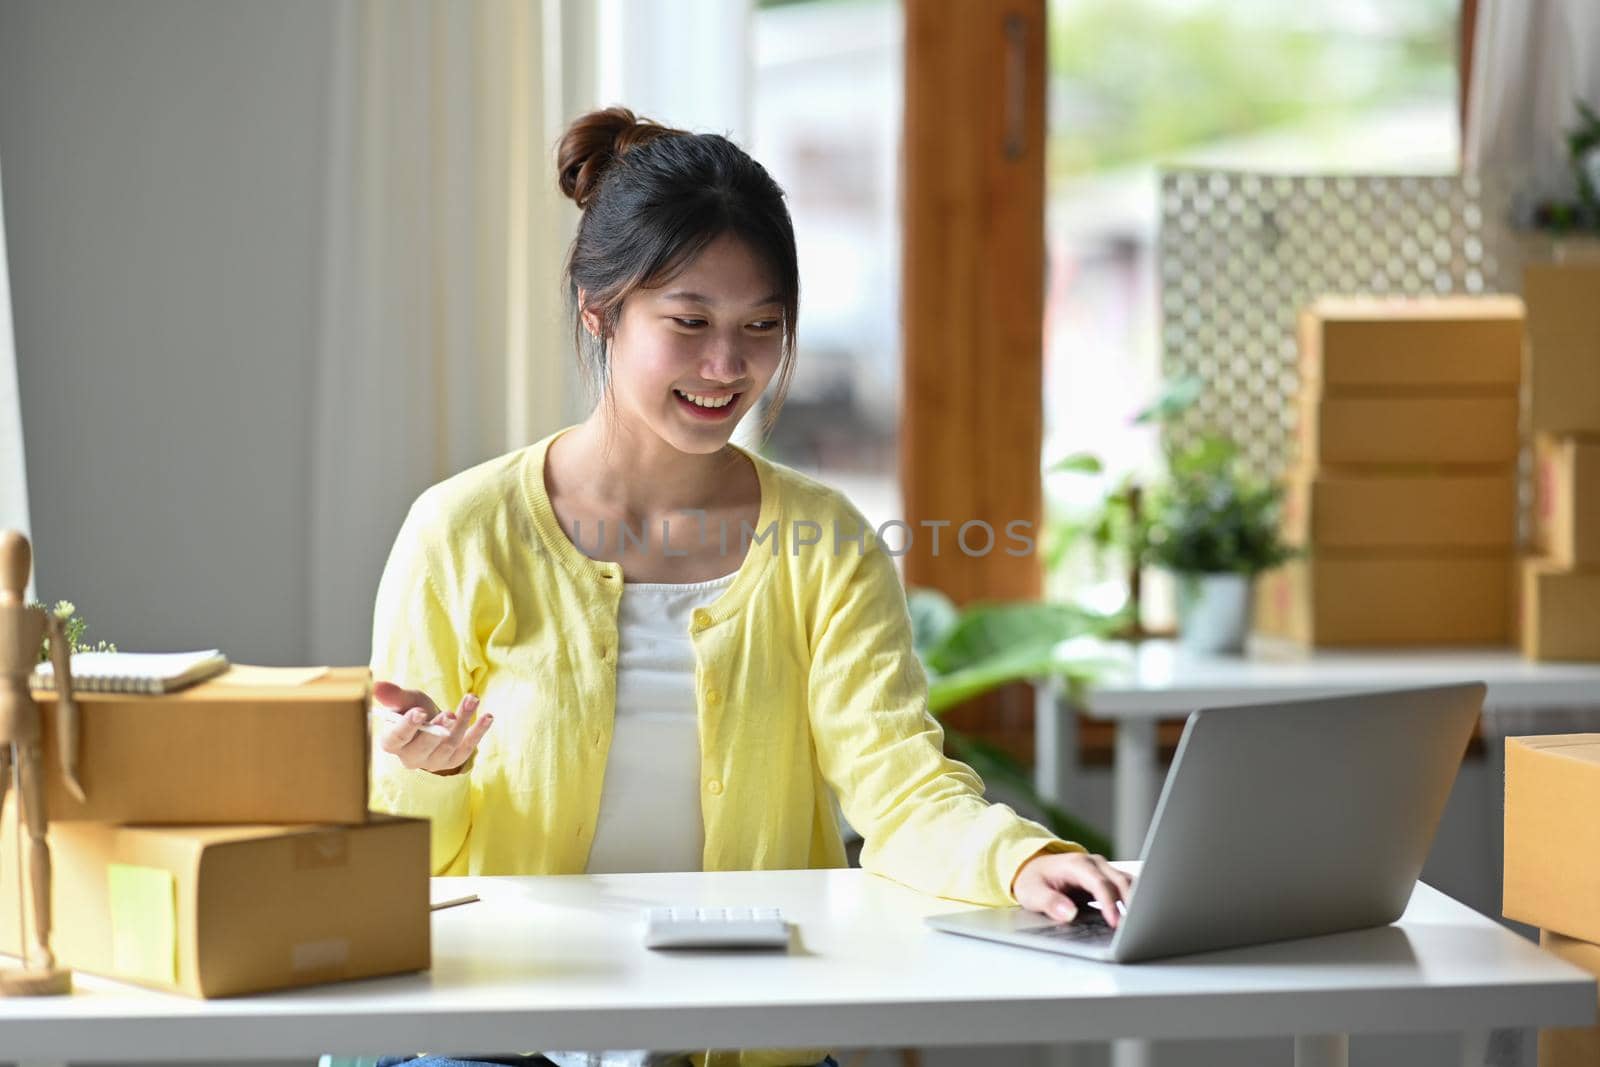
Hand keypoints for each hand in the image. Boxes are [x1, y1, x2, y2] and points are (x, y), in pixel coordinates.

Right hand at [372, 680, 491, 775]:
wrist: (432, 723)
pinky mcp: (454, 760)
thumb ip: (394, 695)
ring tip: (471, 700)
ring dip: (462, 722)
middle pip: (423, 748)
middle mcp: (412, 757)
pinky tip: (487, 717)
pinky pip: (468, 749)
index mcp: (393, 743)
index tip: (419, 712)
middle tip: (448, 715)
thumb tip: (377, 685)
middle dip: (437, 731)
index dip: (407, 726)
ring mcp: (434, 762)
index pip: (397, 738)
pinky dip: (478, 732)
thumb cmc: (414, 711)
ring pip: (449, 745)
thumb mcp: (406, 700)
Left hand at [1012, 850, 1134, 927]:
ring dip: (1136, 902)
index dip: (1109, 903)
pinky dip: (1134, 901)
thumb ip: (1049, 902)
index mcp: (1076, 864)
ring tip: (1141, 926)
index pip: (1100, 884)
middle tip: (1135, 929)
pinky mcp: (1109, 879)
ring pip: (1128, 883)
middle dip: (1130, 904)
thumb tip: (1069, 913)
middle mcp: (1094, 864)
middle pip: (1121, 881)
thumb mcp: (1032, 893)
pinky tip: (1137, 918)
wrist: (1033, 868)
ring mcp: (1104, 870)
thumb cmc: (1033, 880)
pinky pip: (1127, 887)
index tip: (1115, 923)